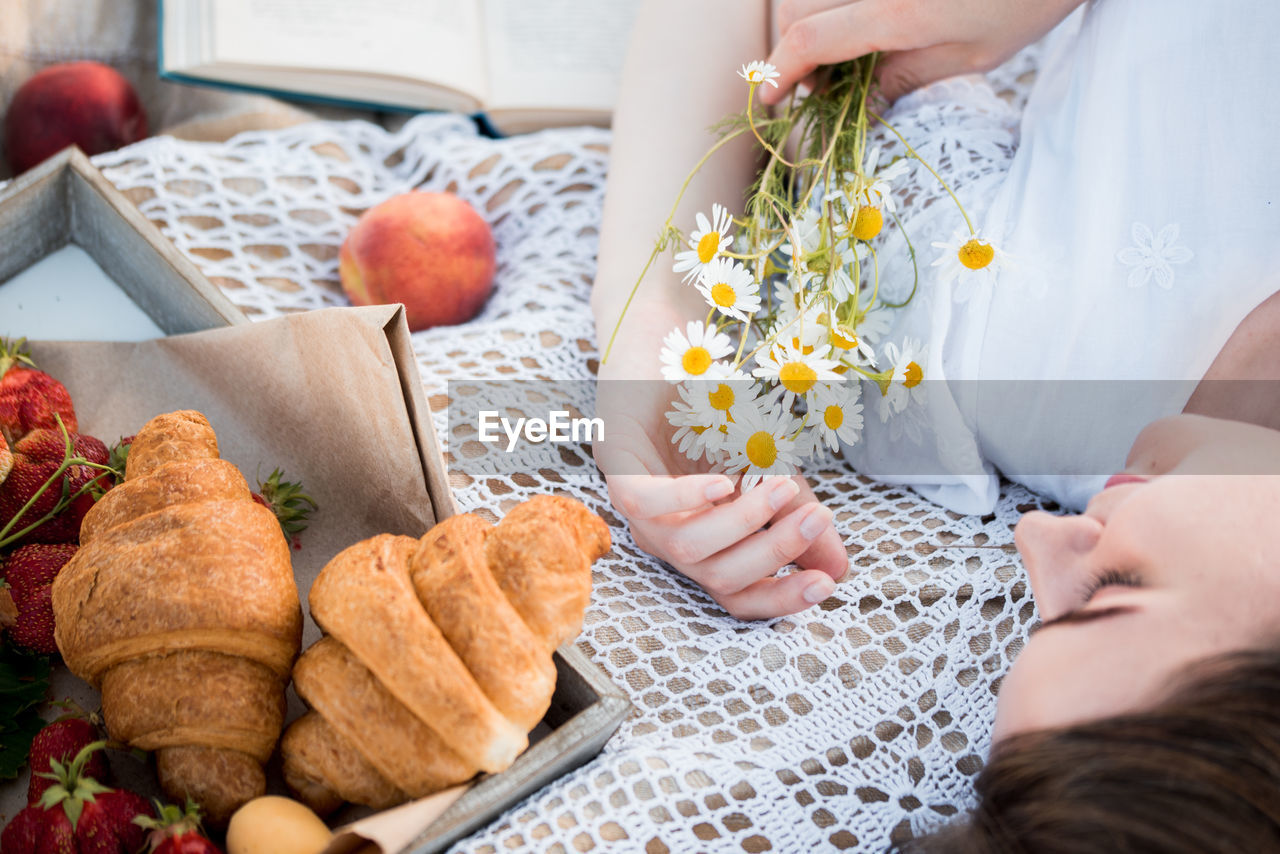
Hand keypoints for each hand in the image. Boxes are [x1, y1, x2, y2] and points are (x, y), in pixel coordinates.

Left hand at [594, 373, 848, 619]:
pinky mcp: (617, 469)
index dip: (780, 598)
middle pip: (719, 577)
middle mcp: (668, 538)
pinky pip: (644, 504)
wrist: (668, 353)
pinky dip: (685, 499)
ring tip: (780, 486)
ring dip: (743, 522)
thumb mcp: (767, 468)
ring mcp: (639, 510)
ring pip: (688, 549)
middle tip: (816, 516)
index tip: (827, 585)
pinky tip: (721, 485)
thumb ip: (794, 516)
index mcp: (701, 544)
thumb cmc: (714, 415)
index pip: (737, 594)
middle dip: (774, 552)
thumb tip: (838, 566)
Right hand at [761, 0, 1085, 105]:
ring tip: (836, 50)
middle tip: (818, 81)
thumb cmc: (1027, 0)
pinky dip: (829, 3)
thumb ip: (906, 76)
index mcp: (896, 12)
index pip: (809, 41)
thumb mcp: (971, 56)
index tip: (771, 99)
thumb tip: (863, 102)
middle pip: (794, 7)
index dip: (779, 73)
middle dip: (790, 47)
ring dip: (806, 19)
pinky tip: (854, 20)